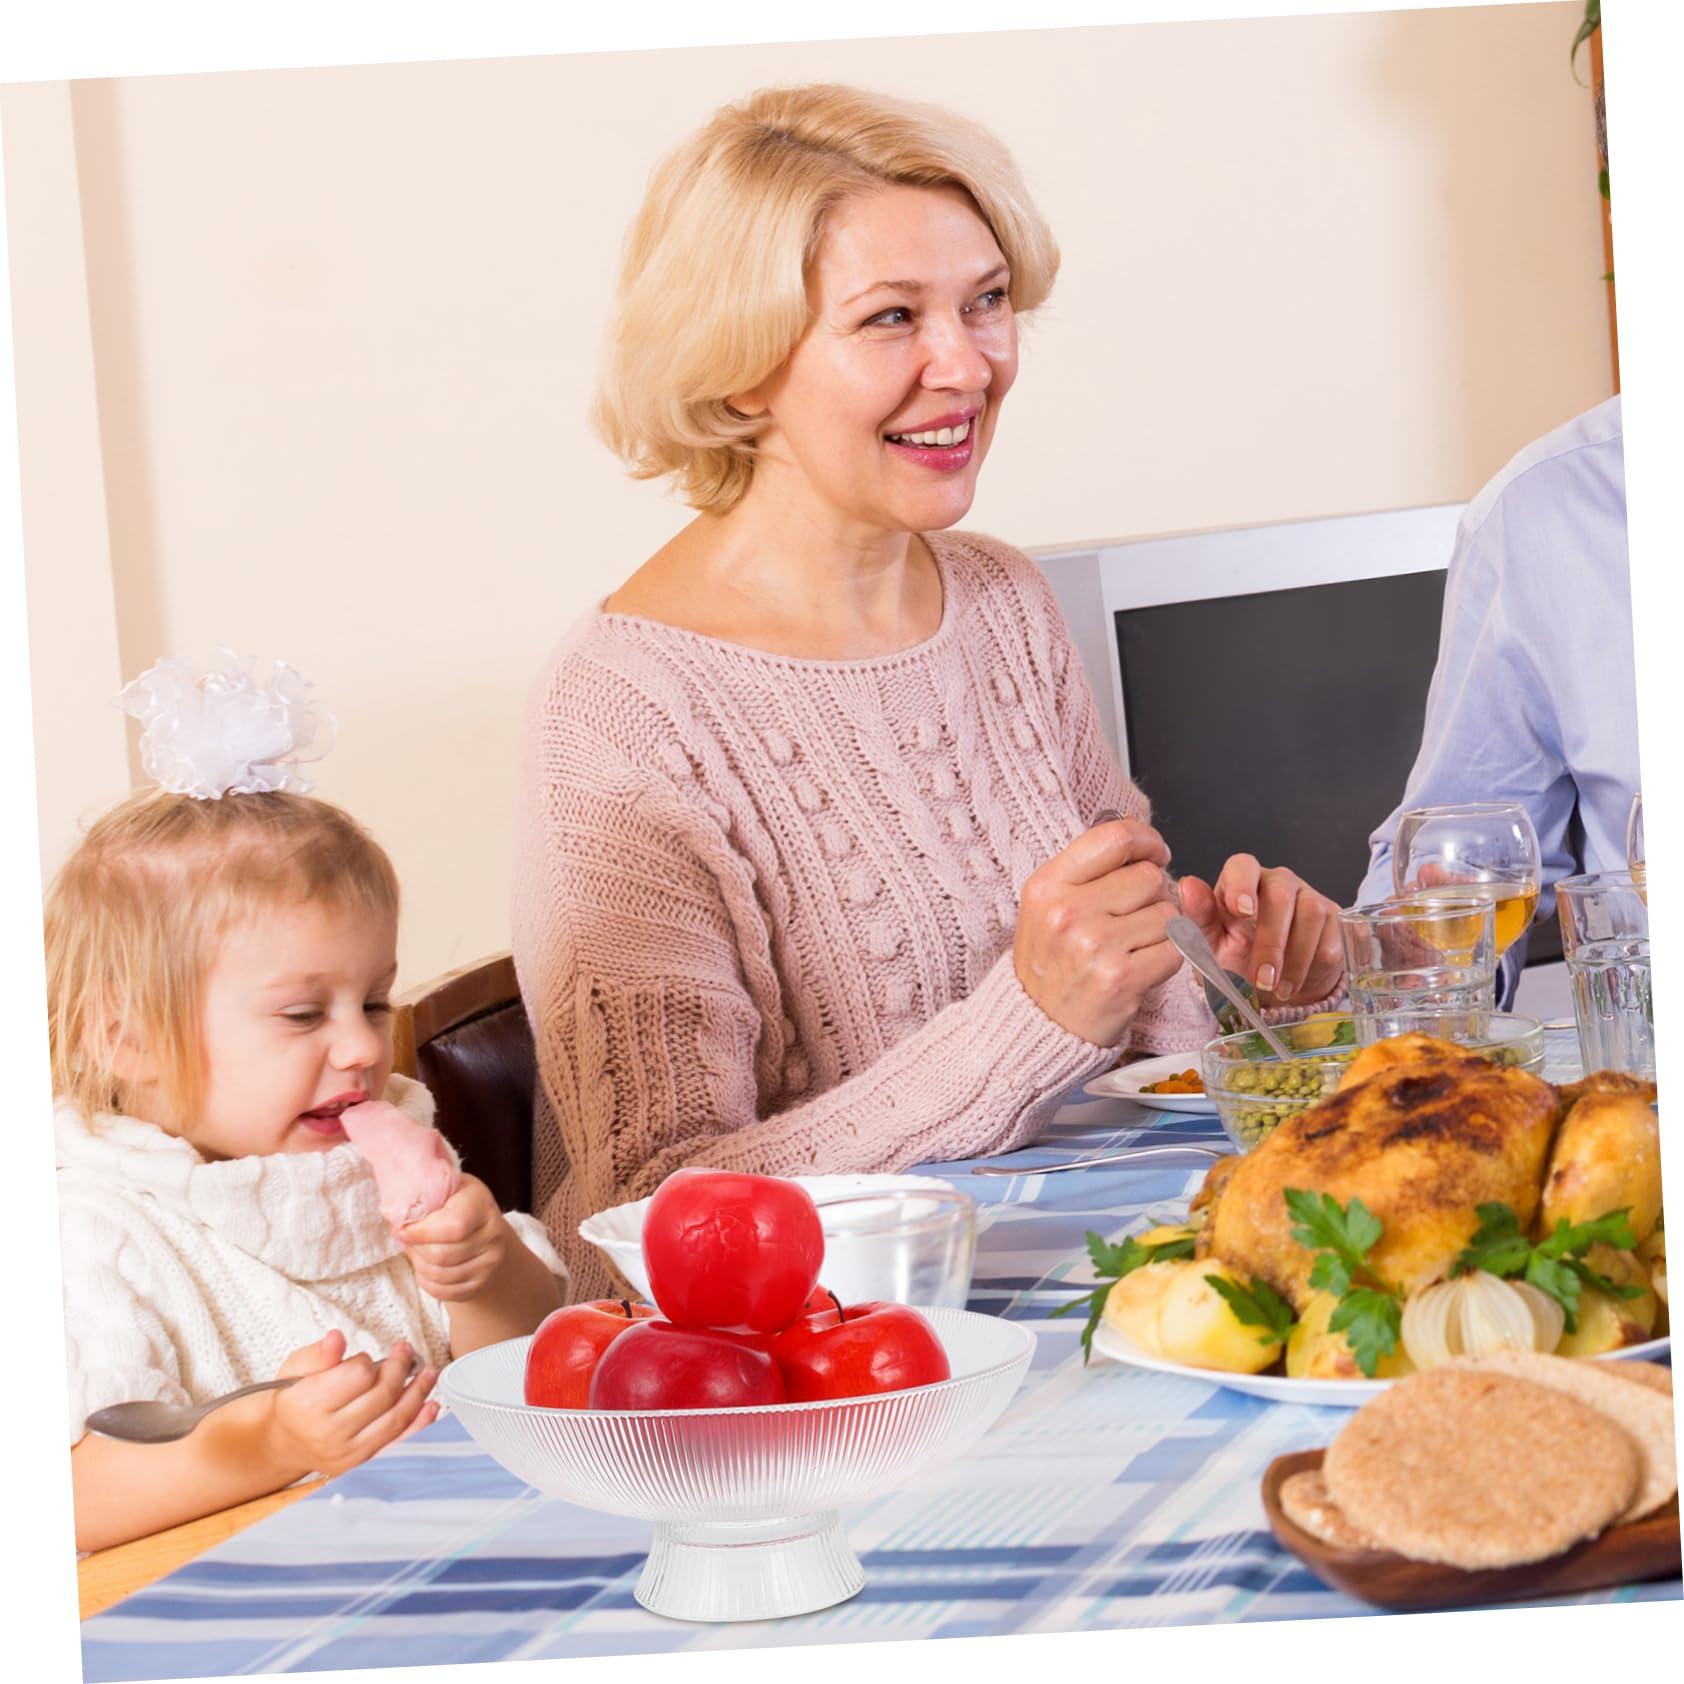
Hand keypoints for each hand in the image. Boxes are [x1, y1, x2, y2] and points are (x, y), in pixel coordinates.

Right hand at [267, 1329, 438, 1478]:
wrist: (285, 1441)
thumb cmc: (294, 1400)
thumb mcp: (296, 1368)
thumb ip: (319, 1353)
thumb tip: (336, 1338)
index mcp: (309, 1404)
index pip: (358, 1375)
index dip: (367, 1361)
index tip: (367, 1358)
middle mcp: (328, 1434)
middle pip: (382, 1395)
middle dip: (400, 1368)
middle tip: (407, 1352)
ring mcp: (347, 1454)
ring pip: (395, 1419)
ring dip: (418, 1393)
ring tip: (427, 1373)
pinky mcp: (361, 1465)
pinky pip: (398, 1445)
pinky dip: (419, 1425)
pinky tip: (430, 1406)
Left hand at [398, 1175, 509, 1301]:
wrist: (483, 1229)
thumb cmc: (455, 1204)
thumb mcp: (444, 1189)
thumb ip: (422, 1196)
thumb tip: (395, 1216)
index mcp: (480, 1203)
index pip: (453, 1227)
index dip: (421, 1233)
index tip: (402, 1230)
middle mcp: (493, 1233)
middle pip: (442, 1255)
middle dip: (416, 1249)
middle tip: (406, 1240)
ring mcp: (490, 1261)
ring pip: (440, 1275)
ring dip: (418, 1265)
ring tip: (415, 1251)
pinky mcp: (481, 1283)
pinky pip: (444, 1291)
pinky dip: (426, 1282)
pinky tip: (424, 1267)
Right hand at [1013, 816, 1183, 1045]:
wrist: (1036, 1025)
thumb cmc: (1049, 961)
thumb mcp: (1049, 904)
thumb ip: (1090, 867)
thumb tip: (1135, 826)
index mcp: (1048, 885)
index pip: (1116, 838)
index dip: (1147, 841)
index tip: (1155, 855)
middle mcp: (1068, 912)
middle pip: (1149, 877)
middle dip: (1153, 894)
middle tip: (1133, 917)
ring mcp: (1095, 946)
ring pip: (1168, 913)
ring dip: (1162, 929)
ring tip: (1132, 946)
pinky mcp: (1122, 979)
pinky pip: (1176, 949)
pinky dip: (1168, 957)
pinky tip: (1142, 965)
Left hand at [1177, 855, 1342, 1005]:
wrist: (1274, 983)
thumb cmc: (1237, 955)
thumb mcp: (1212, 942)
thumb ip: (1199, 916)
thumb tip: (1188, 885)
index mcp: (1241, 880)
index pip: (1243, 866)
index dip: (1243, 885)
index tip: (1242, 912)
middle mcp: (1277, 881)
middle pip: (1280, 895)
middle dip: (1271, 941)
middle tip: (1262, 979)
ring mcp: (1308, 896)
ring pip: (1310, 914)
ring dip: (1294, 958)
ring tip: (1278, 989)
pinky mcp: (1333, 918)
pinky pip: (1332, 934)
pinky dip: (1315, 964)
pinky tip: (1298, 984)